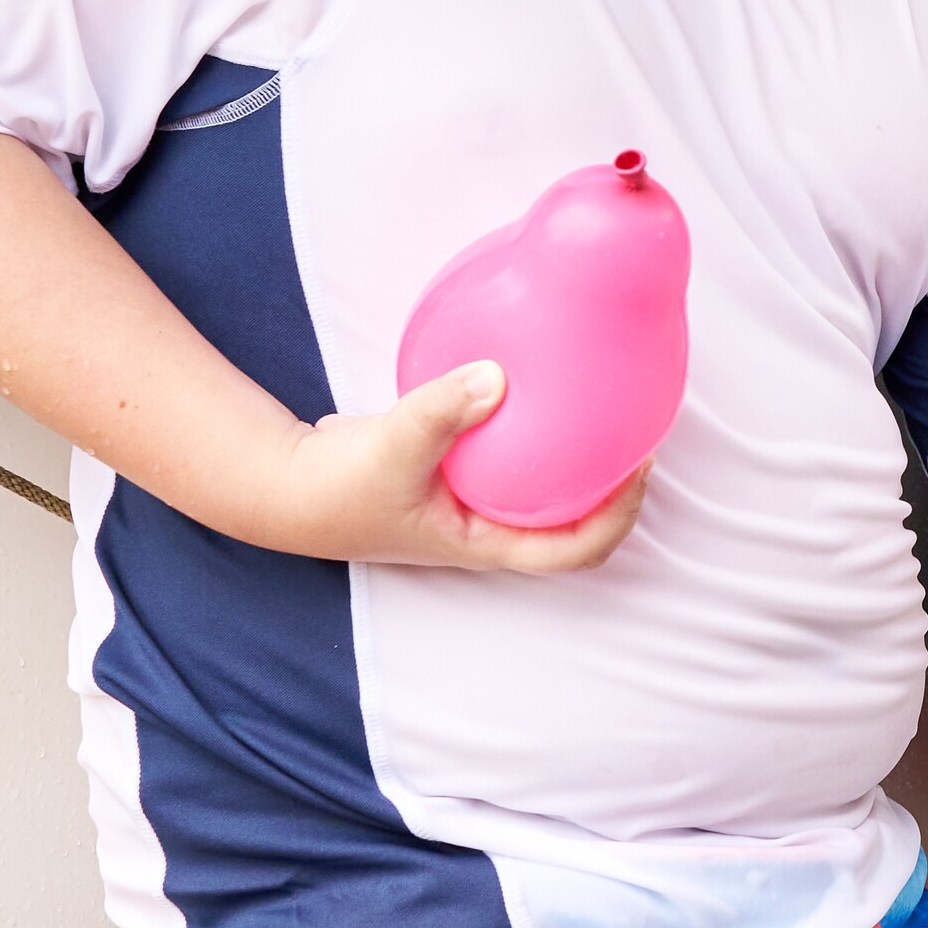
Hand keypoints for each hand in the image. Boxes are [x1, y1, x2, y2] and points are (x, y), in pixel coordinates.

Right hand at [254, 363, 652, 570]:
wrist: (287, 485)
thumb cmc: (339, 485)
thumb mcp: (393, 445)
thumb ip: (441, 410)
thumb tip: (497, 376)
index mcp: (486, 543)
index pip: (574, 551)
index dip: (618, 516)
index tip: (641, 464)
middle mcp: (488, 530)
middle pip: (577, 525)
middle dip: (615, 485)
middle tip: (640, 428)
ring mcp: (474, 506)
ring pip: (547, 492)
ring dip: (580, 461)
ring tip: (607, 406)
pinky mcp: (459, 475)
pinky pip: (515, 460)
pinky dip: (536, 434)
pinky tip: (540, 386)